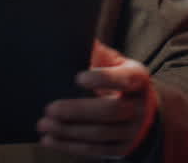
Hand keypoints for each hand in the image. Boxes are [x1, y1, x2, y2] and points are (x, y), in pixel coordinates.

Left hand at [38, 40, 157, 158]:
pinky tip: (50, 140)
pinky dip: (69, 146)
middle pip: (110, 111)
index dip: (103, 79)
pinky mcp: (120, 149)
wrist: (143, 111)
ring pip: (99, 134)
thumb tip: (73, 36)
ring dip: (68, 130)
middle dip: (78, 110)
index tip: (77, 78)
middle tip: (50, 108)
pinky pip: (94, 150)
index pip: (123, 79)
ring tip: (43, 124)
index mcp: (137, 78)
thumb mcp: (115, 63)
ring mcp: (131, 131)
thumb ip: (98, 53)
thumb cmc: (119, 79)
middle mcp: (138, 106)